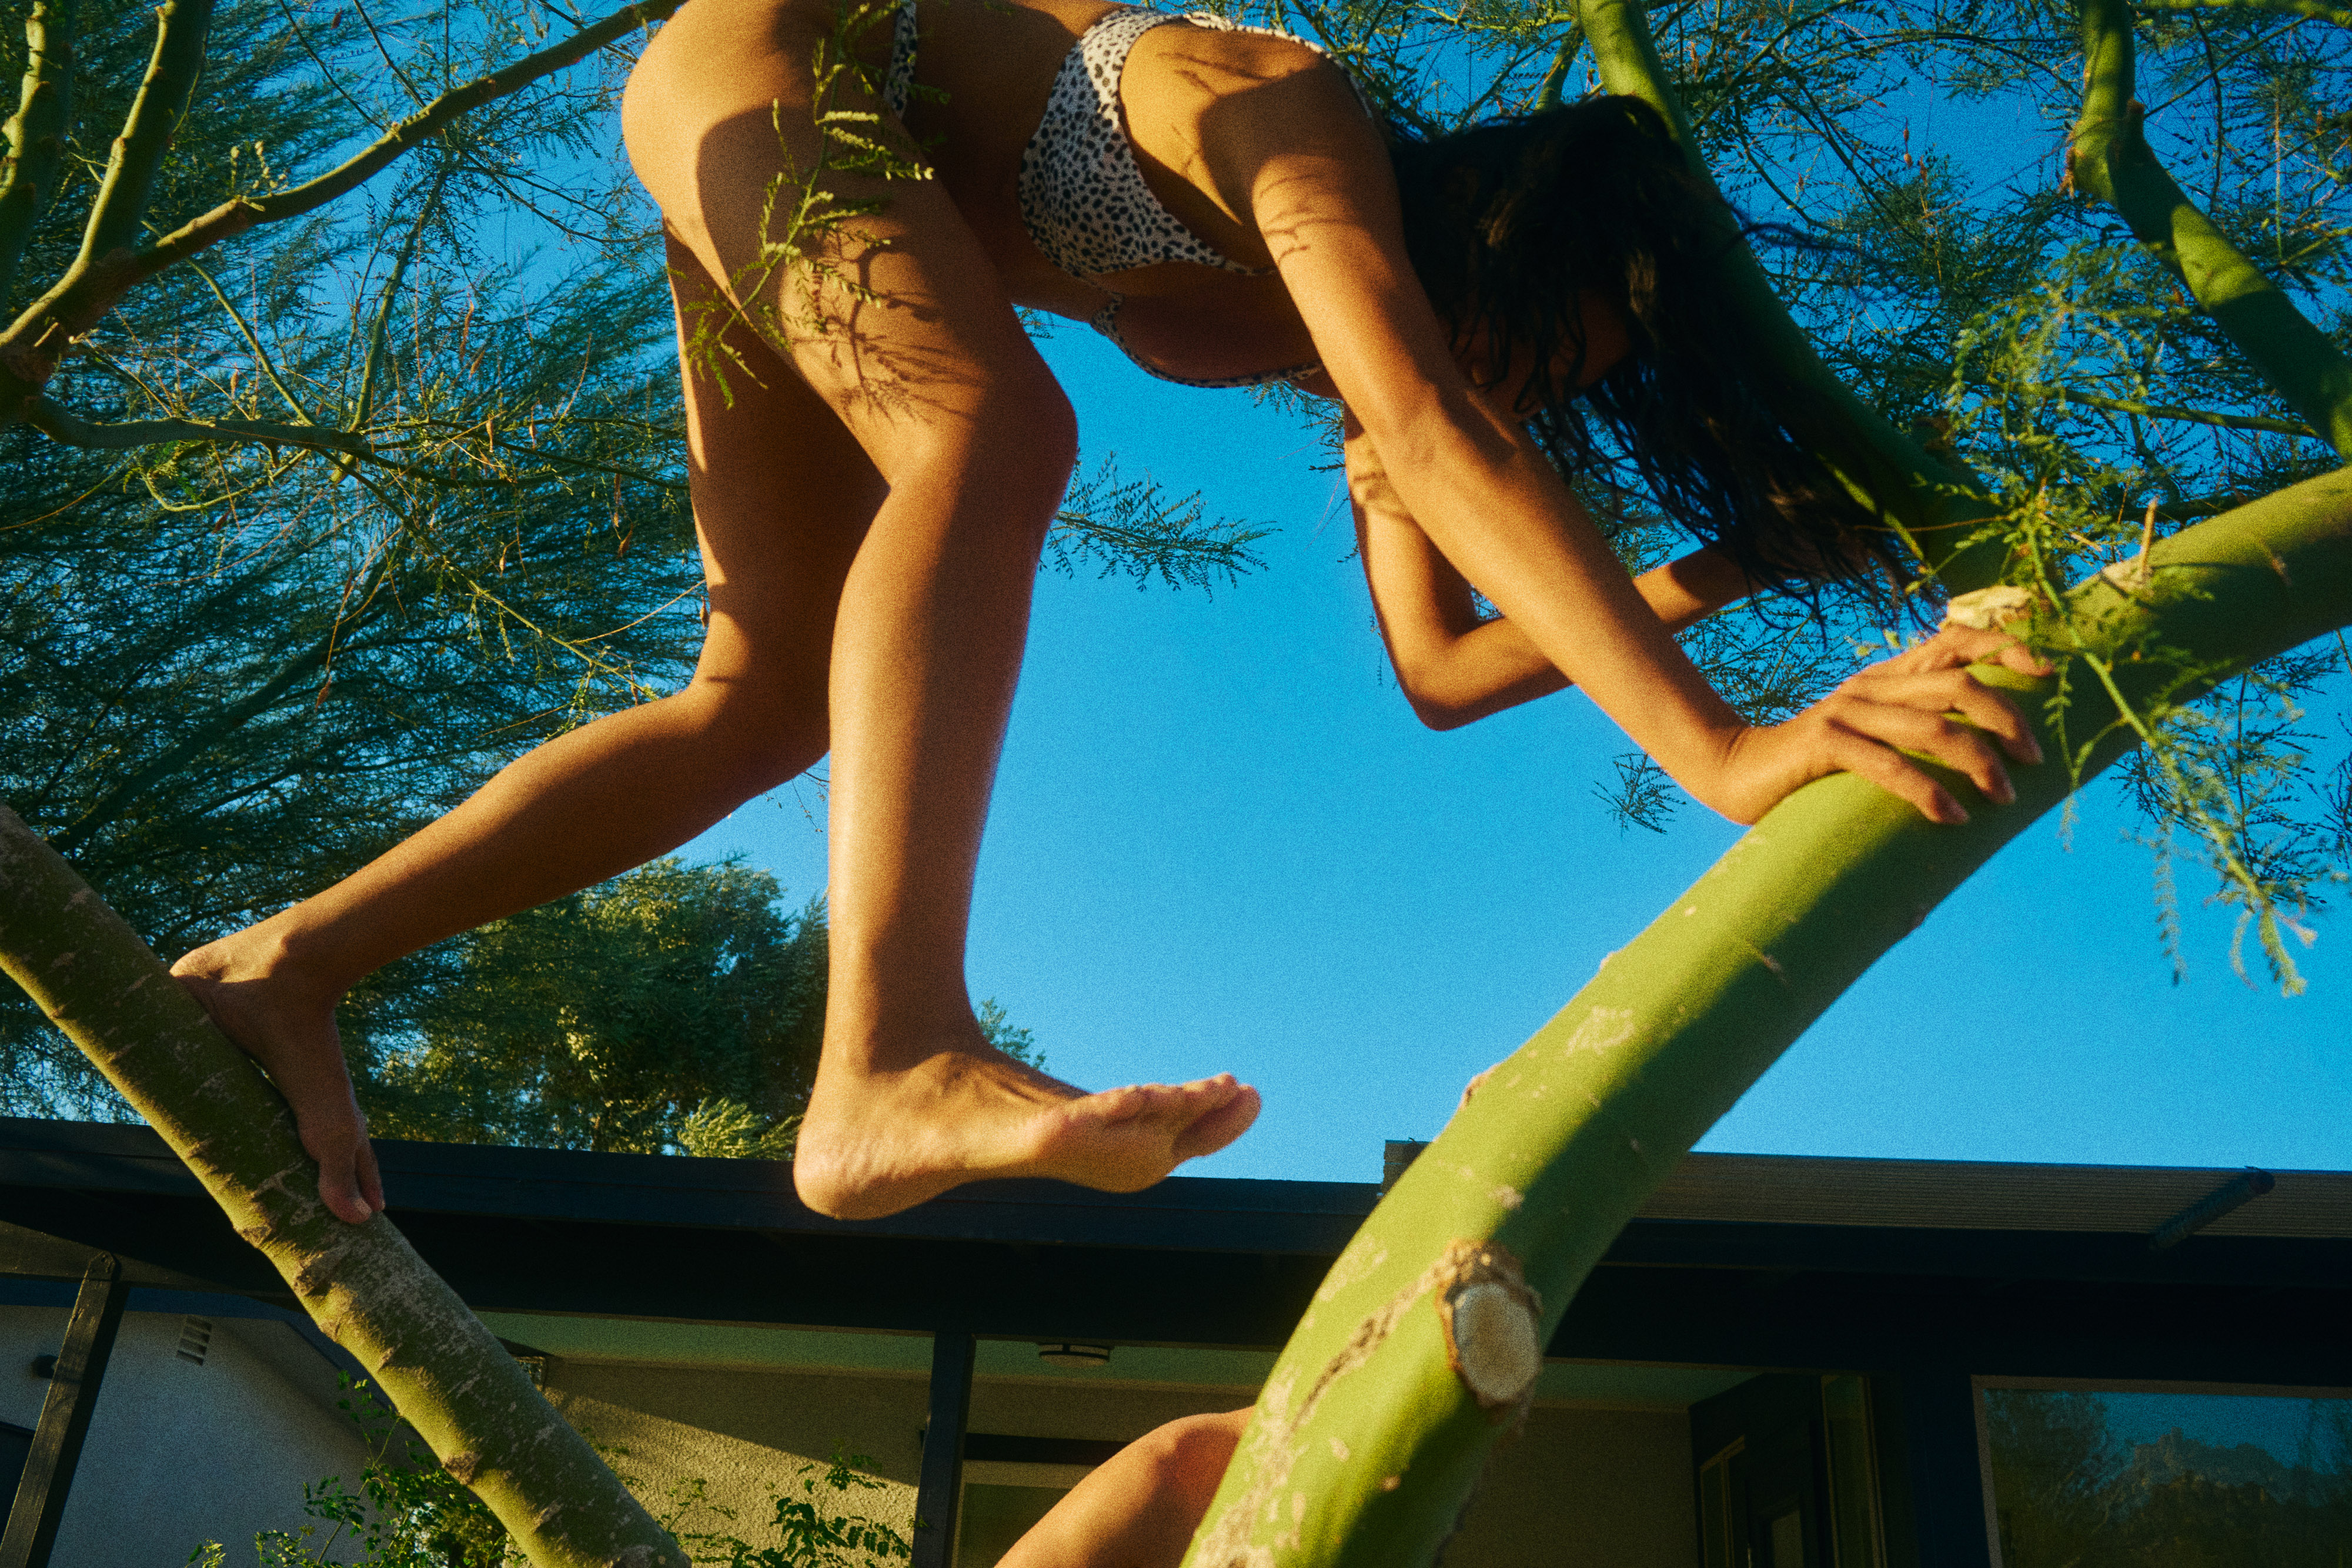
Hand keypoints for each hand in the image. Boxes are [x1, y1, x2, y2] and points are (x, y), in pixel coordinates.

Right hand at [1706, 625, 2052, 825]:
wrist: (1732, 771)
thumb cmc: (1809, 766)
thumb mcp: (1866, 737)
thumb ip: (1909, 734)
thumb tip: (1980, 764)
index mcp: (1885, 677)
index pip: (1954, 642)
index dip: (2003, 647)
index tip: (2047, 672)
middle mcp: (1871, 685)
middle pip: (1959, 685)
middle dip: (2009, 719)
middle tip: (2033, 760)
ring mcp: (1846, 711)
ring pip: (1933, 726)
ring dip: (1979, 763)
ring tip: (2003, 797)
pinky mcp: (1824, 743)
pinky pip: (1889, 765)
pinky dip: (1928, 792)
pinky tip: (1953, 818)